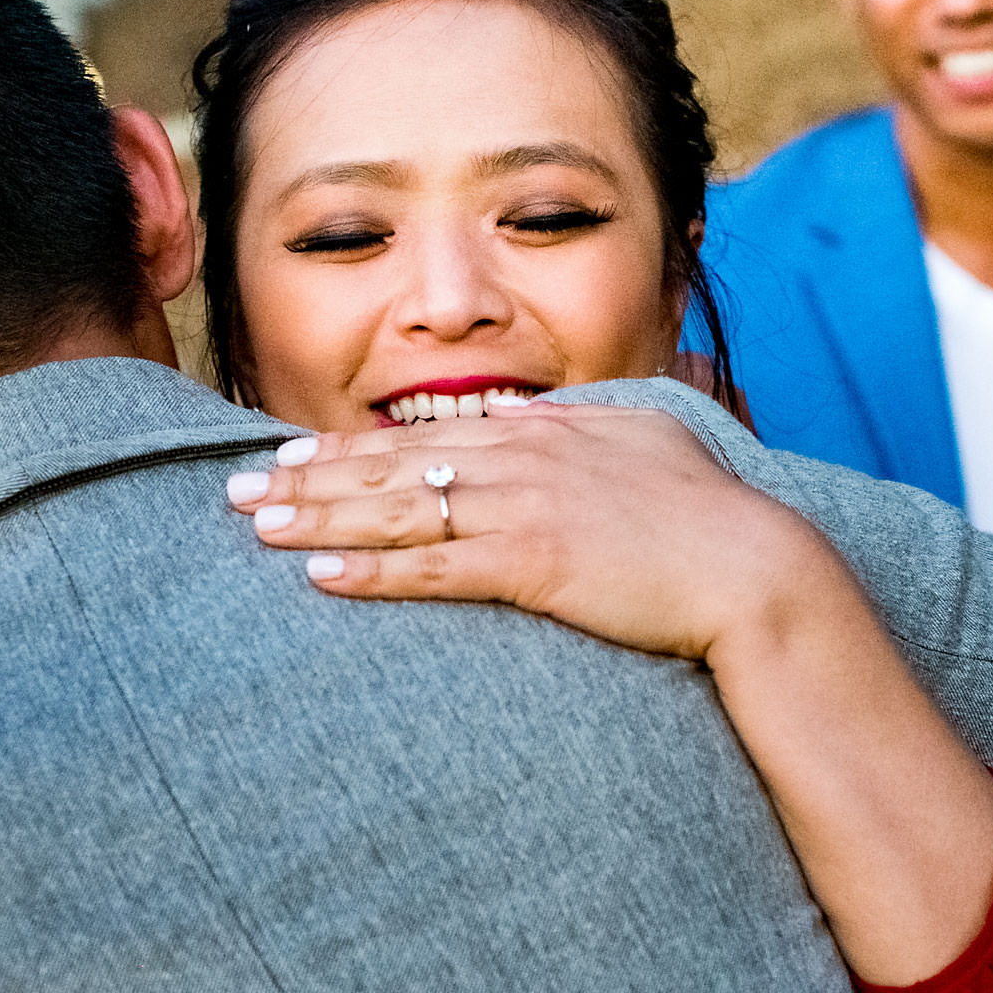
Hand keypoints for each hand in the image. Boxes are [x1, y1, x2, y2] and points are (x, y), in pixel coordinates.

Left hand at [227, 401, 992, 986]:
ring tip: (255, 525)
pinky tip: (320, 575)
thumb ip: (585, 427)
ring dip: (319, 517)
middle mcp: (522, 458)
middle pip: (392, 465)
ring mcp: (525, 510)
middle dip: (306, 475)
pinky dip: (373, 571)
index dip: (350, 446)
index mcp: (545, 430)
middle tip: (235, 486)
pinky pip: (435, 569)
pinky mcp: (535, 566)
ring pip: (399, 510)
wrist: (758, 570)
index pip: (425, 434)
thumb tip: (545, 417)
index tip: (291, 452)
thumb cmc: (710, 515)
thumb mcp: (646, 442)